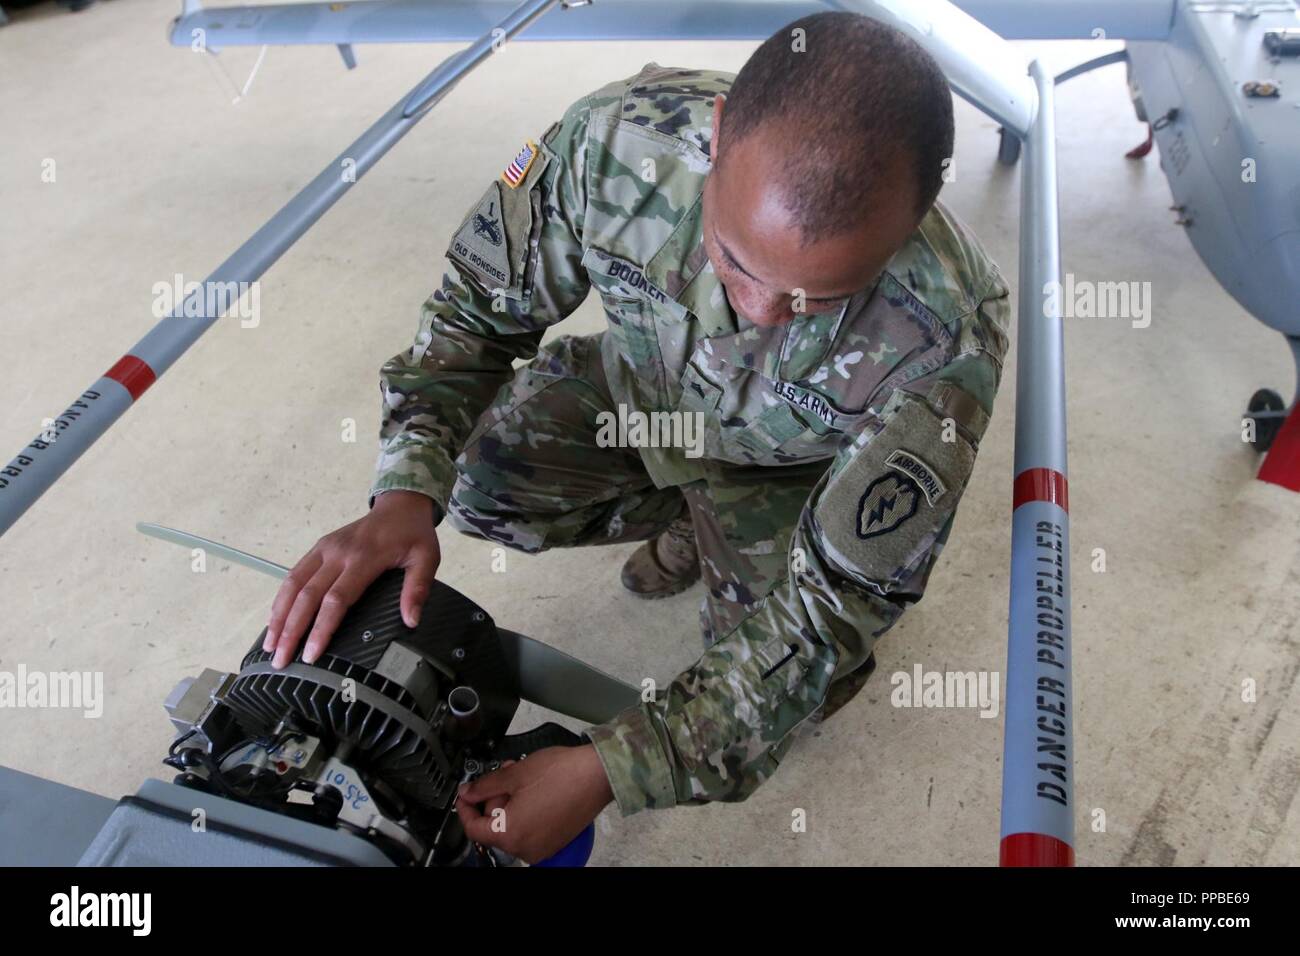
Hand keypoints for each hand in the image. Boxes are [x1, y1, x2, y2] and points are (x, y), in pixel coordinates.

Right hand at [264, 490, 439, 667]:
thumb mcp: (426, 558)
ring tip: (270, 646)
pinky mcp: (319, 547)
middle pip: (307, 596)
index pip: (336, 599)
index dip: (321, 628)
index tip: (312, 654)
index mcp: (364, 557)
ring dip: (278, 616)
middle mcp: (338, 553)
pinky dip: (282, 598)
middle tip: (281, 660)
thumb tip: (411, 621)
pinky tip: (275, 619)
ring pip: (293, 584)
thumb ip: (418, 588)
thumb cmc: (413, 534)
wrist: (400, 505)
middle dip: (291, 630)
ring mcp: (325, 548)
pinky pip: (294, 574)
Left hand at [456, 745, 614, 863]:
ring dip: (510, 803)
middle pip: (494, 827)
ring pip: (512, 826)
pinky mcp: (555, 840)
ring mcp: (543, 847)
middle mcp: (526, 848)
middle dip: (494, 799)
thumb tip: (468, 793)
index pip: (474, 828)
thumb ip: (484, 786)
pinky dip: (526, 811)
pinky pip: (530, 829)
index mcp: (511, 835)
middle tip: (503, 775)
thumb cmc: (562, 774)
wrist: (597, 774)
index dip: (465, 808)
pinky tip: (534, 790)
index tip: (465, 795)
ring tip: (521, 777)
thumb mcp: (513, 774)